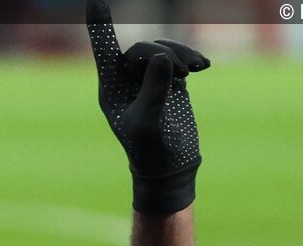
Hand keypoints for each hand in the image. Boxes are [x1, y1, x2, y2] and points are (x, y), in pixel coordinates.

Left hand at [86, 0, 208, 214]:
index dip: (100, 24)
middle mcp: (125, 79)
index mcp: (111, 87)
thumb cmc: (149, 148)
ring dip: (179, 54)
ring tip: (196, 69)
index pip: (103, 49)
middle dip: (162, 53)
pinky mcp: (169, 80)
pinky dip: (190, 58)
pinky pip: (177, 57)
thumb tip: (158, 57)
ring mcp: (147, 77)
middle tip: (181, 72)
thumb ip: (153, 89)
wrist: (169, 164)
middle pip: (141, 48)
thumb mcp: (148, 121)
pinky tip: (202, 67)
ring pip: (161, 49)